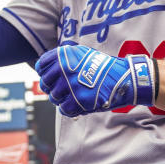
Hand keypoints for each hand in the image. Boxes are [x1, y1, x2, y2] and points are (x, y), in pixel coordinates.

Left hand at [35, 45, 156, 116]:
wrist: (123, 78)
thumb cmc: (103, 67)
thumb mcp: (82, 54)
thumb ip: (63, 59)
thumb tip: (45, 69)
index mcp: (63, 55)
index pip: (41, 66)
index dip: (45, 74)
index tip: (52, 79)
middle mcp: (64, 68)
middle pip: (45, 83)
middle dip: (53, 88)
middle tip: (63, 91)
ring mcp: (70, 84)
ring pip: (54, 97)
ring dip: (62, 99)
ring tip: (74, 97)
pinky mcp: (77, 100)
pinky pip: (64, 109)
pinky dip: (70, 109)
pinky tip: (78, 105)